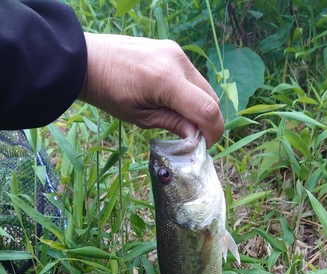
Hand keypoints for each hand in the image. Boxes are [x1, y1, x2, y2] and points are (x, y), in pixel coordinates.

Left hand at [78, 33, 223, 147]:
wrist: (89, 60)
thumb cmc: (108, 91)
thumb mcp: (141, 117)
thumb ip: (173, 124)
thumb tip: (197, 137)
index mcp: (167, 80)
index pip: (207, 109)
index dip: (213, 132)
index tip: (205, 147)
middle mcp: (178, 61)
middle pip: (211, 98)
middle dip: (208, 122)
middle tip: (195, 139)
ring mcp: (177, 52)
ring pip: (204, 88)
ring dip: (200, 107)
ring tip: (183, 122)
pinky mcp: (173, 50)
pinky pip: (193, 77)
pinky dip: (191, 94)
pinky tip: (175, 103)